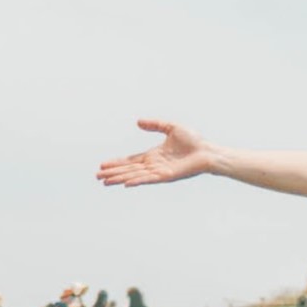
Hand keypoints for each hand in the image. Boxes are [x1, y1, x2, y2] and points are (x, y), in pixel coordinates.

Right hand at [97, 118, 215, 186]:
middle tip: (97, 176)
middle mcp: (153, 165)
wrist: (208, 151)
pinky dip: (137, 181)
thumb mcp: (171, 128)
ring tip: (105, 182)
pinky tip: (126, 184)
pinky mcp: (167, 176)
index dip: (116, 163)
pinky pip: (149, 179)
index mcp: (153, 156)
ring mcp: (159, 172)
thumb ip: (155, 124)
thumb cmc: (193, 141)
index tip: (102, 166)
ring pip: (135, 176)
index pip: (130, 161)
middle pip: (129, 170)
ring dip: (120, 178)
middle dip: (113, 173)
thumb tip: (138, 121)